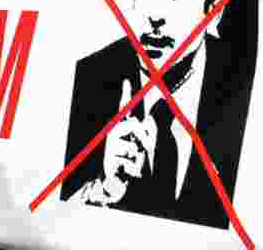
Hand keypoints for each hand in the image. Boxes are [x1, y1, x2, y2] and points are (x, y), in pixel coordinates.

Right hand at [99, 81, 155, 202]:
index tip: (127, 82)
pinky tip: (126, 171)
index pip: (124, 109)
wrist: (113, 181)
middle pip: (134, 125)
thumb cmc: (128, 160)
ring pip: (133, 147)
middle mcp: (114, 133)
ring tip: (130, 162)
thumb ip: (147, 132)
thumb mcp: (140, 145)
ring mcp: (110, 146)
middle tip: (146, 148)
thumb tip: (153, 118)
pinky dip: (133, 169)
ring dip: (137, 158)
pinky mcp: (109, 161)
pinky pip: (130, 161)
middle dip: (144, 137)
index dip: (126, 95)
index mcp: (122, 128)